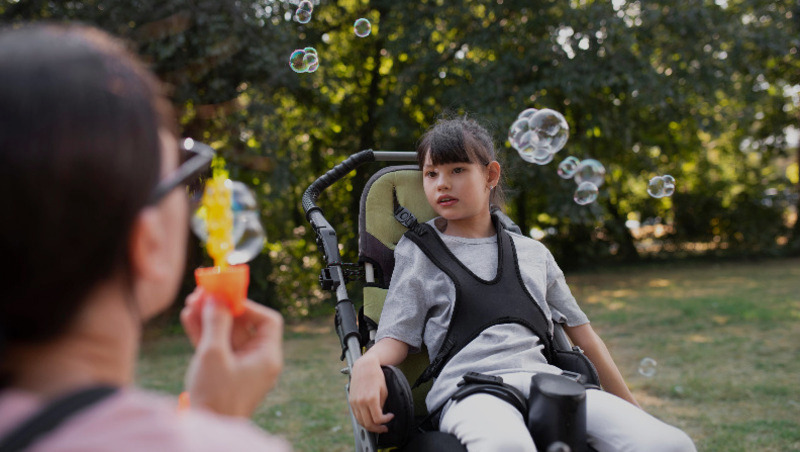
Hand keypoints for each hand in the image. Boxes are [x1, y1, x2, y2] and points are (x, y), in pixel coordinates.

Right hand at [181, 288, 283, 416]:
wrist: (205, 431)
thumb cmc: (216, 397)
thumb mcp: (214, 354)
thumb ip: (216, 322)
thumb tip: (216, 298)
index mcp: (267, 357)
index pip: (267, 321)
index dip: (248, 306)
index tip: (227, 298)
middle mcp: (257, 361)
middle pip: (243, 326)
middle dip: (222, 308)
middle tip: (203, 293)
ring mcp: (240, 368)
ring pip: (226, 335)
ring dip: (209, 318)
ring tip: (190, 302)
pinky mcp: (223, 374)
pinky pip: (216, 347)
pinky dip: (204, 333)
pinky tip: (188, 318)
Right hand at [349, 353, 393, 432]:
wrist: (364, 366)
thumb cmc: (376, 376)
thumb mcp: (384, 391)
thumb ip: (381, 405)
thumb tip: (380, 416)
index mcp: (371, 399)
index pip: (378, 419)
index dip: (386, 421)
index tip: (390, 417)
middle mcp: (361, 402)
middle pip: (368, 424)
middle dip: (377, 429)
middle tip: (384, 428)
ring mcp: (354, 402)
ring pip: (361, 422)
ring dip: (370, 426)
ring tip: (377, 426)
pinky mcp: (351, 401)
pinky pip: (356, 415)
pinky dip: (363, 420)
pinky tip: (369, 419)